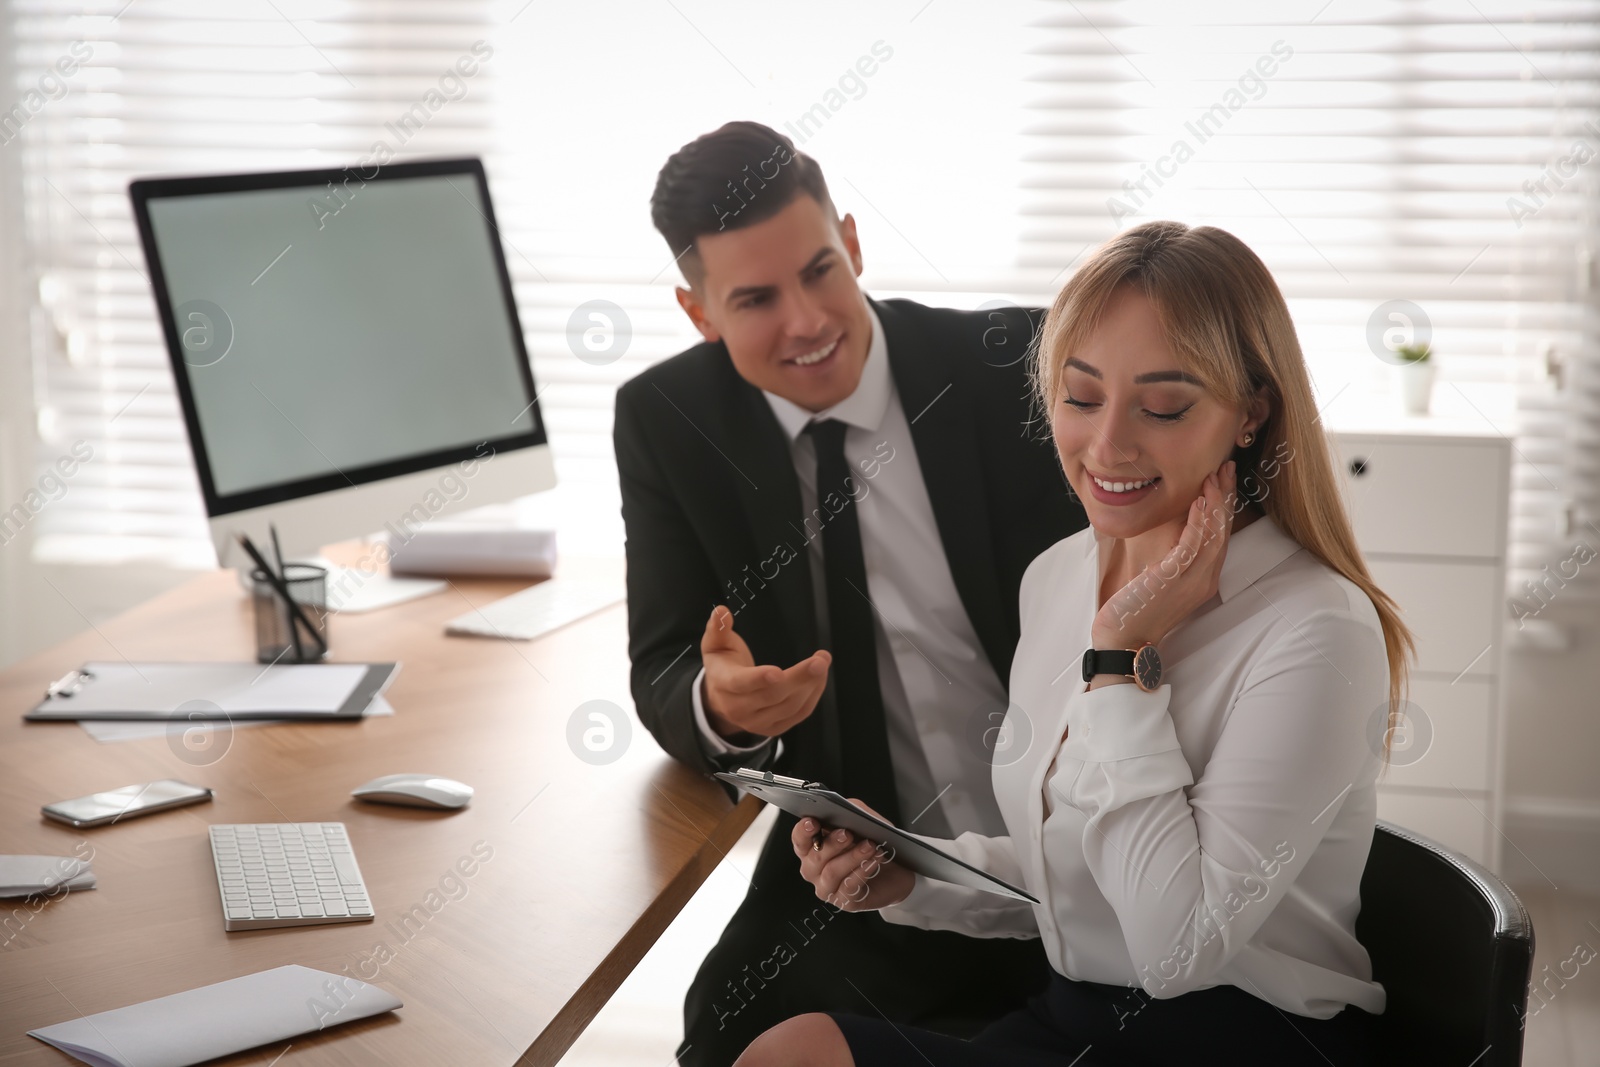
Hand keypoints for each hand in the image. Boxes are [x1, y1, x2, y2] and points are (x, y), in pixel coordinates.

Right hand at [700, 605, 830, 740]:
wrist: (721, 700)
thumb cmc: (723, 666)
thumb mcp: (715, 645)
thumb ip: (718, 628)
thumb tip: (720, 612)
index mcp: (724, 684)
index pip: (740, 683)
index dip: (759, 678)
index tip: (778, 672)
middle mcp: (739, 708)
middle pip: (772, 695)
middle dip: (799, 677)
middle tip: (820, 660)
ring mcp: (756, 722)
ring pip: (789, 706)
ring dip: (811, 684)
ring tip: (822, 662)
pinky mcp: (773, 728)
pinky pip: (799, 714)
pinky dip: (813, 695)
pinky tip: (818, 678)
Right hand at [791, 802, 913, 911]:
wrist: (898, 869)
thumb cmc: (875, 842)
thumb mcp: (865, 820)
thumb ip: (852, 811)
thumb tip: (843, 808)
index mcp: (813, 847)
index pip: (800, 839)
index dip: (803, 831)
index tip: (813, 821)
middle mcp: (814, 869)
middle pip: (814, 857)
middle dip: (831, 843)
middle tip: (848, 833)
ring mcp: (827, 887)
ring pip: (831, 872)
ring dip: (852, 857)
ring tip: (870, 846)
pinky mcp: (844, 901)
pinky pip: (848, 887)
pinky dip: (862, 871)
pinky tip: (873, 862)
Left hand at [1091, 459, 1235, 651]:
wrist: (1121, 637)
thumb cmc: (1136, 607)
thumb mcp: (1160, 578)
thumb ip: (1172, 558)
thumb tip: (1172, 532)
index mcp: (1203, 578)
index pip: (1220, 535)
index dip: (1224, 505)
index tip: (1224, 478)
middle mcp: (1204, 579)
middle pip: (1223, 530)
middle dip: (1226, 495)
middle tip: (1227, 466)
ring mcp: (1192, 580)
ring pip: (1214, 534)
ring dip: (1215, 501)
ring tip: (1216, 475)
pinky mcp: (1173, 578)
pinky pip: (1193, 544)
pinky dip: (1199, 520)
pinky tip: (1200, 500)